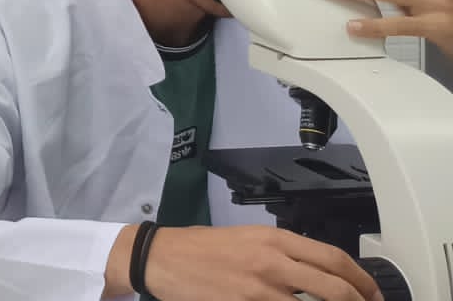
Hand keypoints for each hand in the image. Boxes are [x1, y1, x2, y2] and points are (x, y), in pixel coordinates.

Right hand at [132, 225, 380, 300]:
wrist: (160, 257)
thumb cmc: (200, 247)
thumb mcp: (246, 238)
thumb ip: (281, 253)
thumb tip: (315, 272)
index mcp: (274, 239)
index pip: (334, 258)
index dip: (361, 280)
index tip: (371, 293)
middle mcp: (272, 262)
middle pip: (334, 287)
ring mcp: (259, 288)